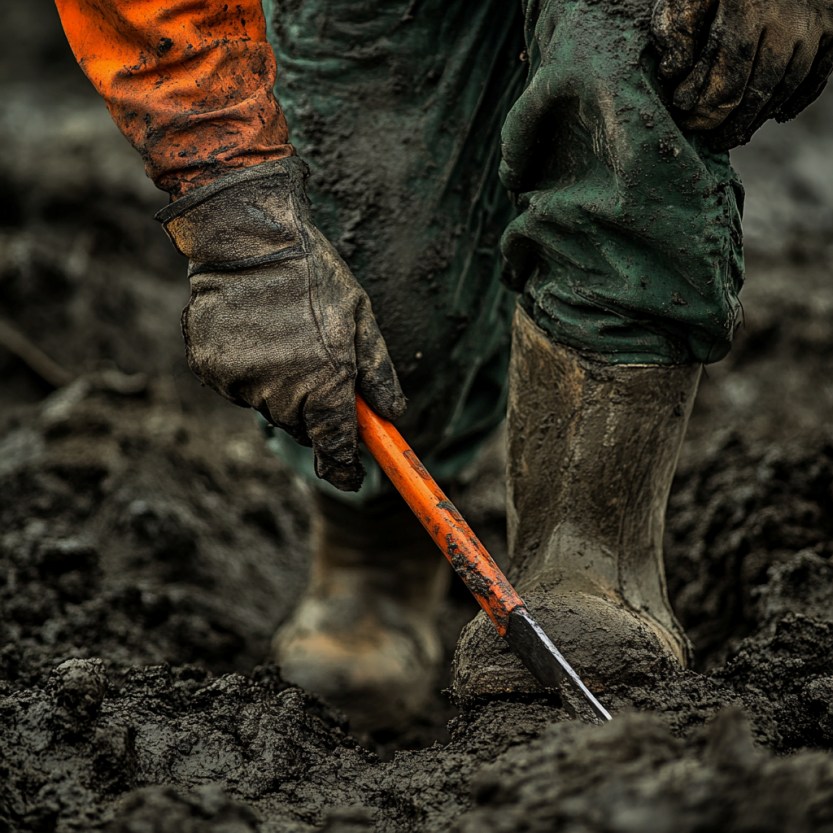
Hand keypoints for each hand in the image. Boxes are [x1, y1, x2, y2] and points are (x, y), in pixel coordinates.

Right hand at [158, 158, 405, 491]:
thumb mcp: (361, 318)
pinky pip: (236, 389)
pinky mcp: (210, 369)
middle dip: (313, 409)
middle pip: (300, 428)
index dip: (343, 468)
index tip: (349, 475)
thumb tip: (393, 416)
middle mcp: (281, 392)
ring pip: (267, 407)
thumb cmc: (315, 275)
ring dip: (279, 388)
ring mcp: (241, 382)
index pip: (334, 448)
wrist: (249, 236)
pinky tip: (253, 335)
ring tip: (282, 337)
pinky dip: (247, 373)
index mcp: (326, 383)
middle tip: (315, 363)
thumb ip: (378, 374)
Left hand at [652, 0, 832, 147]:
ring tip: (737, 134)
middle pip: (759, 89)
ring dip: (760, 117)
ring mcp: (814, 24)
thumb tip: (672, 75)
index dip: (706, 109)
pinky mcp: (832, 25)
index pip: (728, 76)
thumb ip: (679, 30)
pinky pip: (818, 74)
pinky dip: (798, 99)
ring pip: (787, 86)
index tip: (687, 123)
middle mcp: (788, 19)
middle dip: (732, 122)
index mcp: (749, 8)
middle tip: (713, 141)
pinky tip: (777, 115)